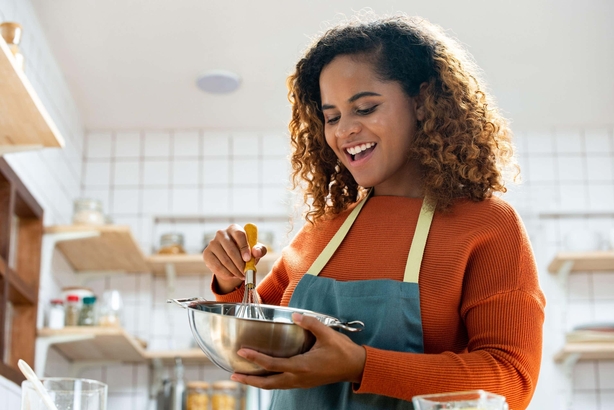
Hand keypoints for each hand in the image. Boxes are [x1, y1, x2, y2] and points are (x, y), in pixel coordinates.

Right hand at [202, 224, 267, 293]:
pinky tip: (232, 275)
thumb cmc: (245, 253)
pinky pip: (217, 266)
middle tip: (246, 272)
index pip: (239, 235)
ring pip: (225, 260)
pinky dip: (226, 273)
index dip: (244, 247)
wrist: (232, 261)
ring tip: (241, 275)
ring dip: (235, 271)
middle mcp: (221, 233)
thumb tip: (256, 252)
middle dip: (240, 264)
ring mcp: (212, 243)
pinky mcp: (207, 254)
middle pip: (231, 250)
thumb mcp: (255, 251)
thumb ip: (260, 250)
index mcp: (234, 229)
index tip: (248, 259)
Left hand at [230, 313, 365, 388]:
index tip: (242, 352)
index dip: (256, 358)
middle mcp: (298, 378)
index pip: (273, 364)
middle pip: (268, 383)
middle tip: (233, 375)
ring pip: (274, 386)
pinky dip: (269, 382)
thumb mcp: (327, 334)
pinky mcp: (304, 382)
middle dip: (249, 380)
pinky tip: (265, 376)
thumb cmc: (342, 351)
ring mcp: (301, 382)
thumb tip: (295, 315)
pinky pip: (282, 385)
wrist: (355, 367)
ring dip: (258, 382)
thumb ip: (310, 323)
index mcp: (301, 366)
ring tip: (244, 377)